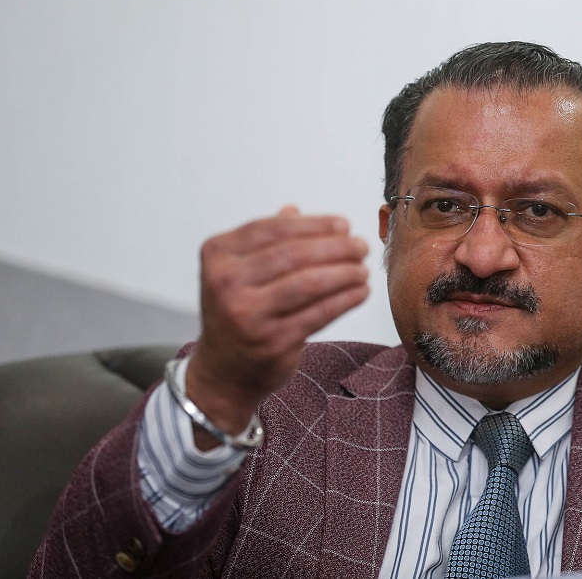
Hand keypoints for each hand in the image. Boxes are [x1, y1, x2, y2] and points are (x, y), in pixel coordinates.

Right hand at [186, 206, 369, 446]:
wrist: (224, 371)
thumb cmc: (238, 312)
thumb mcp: (239, 271)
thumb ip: (265, 241)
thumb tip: (296, 209)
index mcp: (218, 255)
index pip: (273, 229)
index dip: (314, 224)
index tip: (344, 225)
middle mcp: (227, 283)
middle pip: (294, 254)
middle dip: (336, 247)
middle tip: (361, 246)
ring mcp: (248, 315)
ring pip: (310, 283)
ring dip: (345, 272)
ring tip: (363, 268)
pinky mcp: (272, 342)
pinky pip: (320, 313)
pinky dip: (346, 299)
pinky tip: (360, 291)